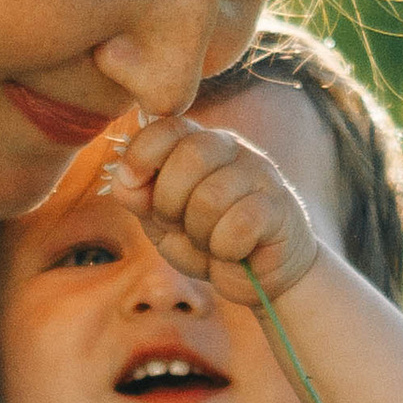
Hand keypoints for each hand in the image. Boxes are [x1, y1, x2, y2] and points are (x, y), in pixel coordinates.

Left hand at [107, 112, 319, 301]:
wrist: (260, 275)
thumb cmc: (208, 241)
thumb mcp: (162, 223)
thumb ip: (140, 199)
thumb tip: (123, 179)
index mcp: (198, 144)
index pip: (168, 127)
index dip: (141, 154)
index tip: (132, 185)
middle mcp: (231, 149)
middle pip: (190, 156)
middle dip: (169, 203)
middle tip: (179, 226)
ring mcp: (259, 174)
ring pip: (212, 197)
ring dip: (200, 233)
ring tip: (210, 241)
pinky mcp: (280, 207)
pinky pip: (239, 225)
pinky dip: (225, 248)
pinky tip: (234, 251)